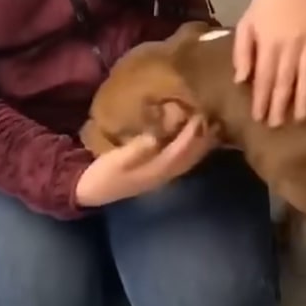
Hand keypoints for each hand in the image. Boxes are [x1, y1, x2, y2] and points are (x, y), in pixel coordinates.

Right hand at [75, 115, 220, 207]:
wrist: (93, 192)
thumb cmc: (103, 173)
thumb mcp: (117, 159)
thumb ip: (137, 149)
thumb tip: (154, 138)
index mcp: (156, 170)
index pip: (181, 150)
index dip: (192, 134)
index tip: (200, 114)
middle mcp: (164, 175)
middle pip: (190, 157)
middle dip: (203, 139)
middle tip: (213, 118)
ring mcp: (162, 176)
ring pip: (188, 160)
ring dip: (200, 145)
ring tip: (211, 128)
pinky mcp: (157, 174)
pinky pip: (181, 161)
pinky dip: (190, 150)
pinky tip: (193, 142)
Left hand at [233, 0, 305, 125]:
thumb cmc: (265, 5)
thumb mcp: (246, 25)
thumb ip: (242, 53)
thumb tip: (241, 81)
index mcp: (268, 42)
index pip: (264, 77)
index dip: (262, 99)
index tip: (260, 118)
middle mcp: (290, 43)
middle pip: (285, 80)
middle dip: (281, 105)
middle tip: (278, 124)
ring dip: (305, 96)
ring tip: (302, 117)